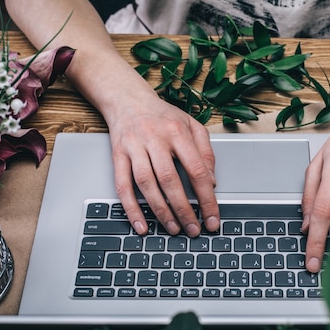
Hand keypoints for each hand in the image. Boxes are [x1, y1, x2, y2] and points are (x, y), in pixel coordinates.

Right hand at [107, 97, 220, 235]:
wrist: (128, 100)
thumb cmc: (163, 116)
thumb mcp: (192, 125)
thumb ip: (206, 152)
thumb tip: (212, 182)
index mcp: (178, 132)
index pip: (197, 170)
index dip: (206, 198)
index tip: (211, 218)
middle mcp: (155, 139)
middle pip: (170, 180)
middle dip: (183, 209)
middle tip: (193, 229)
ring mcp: (134, 147)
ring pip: (146, 184)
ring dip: (160, 211)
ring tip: (173, 228)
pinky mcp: (118, 155)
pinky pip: (122, 186)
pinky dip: (131, 208)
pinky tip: (141, 225)